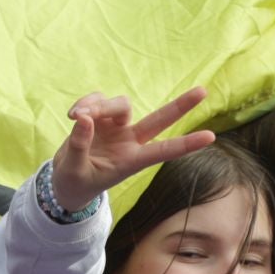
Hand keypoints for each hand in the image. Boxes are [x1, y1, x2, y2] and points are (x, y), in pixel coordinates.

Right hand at [50, 88, 212, 213]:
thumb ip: (79, 145)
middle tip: (203, 91)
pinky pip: (98, 99)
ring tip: (76, 116)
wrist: (63, 181)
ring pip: (120, 104)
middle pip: (159, 120)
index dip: (186, 144)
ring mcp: (116, 127)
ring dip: (99, 106)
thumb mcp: (73, 171)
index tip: (211, 136)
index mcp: (130, 161)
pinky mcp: (100, 116)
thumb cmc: (74, 183)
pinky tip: (73, 114)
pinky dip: (86, 103)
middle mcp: (129, 141)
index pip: (162, 151)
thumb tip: (84, 118)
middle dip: (180, 106)